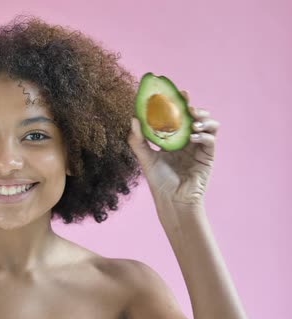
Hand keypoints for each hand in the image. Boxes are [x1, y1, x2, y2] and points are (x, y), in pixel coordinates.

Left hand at [128, 90, 219, 206]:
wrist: (172, 200)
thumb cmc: (158, 181)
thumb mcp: (144, 158)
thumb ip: (137, 139)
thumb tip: (133, 118)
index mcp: (174, 137)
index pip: (178, 115)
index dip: (180, 102)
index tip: (178, 92)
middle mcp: (188, 140)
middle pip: (196, 117)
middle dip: (194, 107)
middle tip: (187, 104)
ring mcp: (200, 148)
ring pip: (209, 125)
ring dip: (203, 119)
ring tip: (193, 121)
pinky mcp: (208, 157)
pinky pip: (211, 141)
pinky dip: (204, 136)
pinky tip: (194, 137)